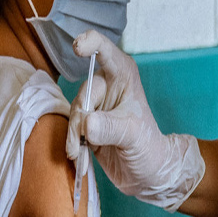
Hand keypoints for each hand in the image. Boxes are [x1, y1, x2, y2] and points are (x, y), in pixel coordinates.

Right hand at [67, 30, 204, 211]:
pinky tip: (79, 158)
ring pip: (73, 112)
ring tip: (80, 154)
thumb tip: (86, 123)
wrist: (146, 173)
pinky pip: (70, 126)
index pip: (105, 50)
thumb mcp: (132, 135)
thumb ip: (110, 127)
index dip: (90, 43)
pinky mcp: (86, 122)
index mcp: (123, 75)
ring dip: (73, 135)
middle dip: (80, 119)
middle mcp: (107, 85)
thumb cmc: (148, 146)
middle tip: (84, 142)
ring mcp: (95, 104)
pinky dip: (71, 143)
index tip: (78, 47)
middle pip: (83, 93)